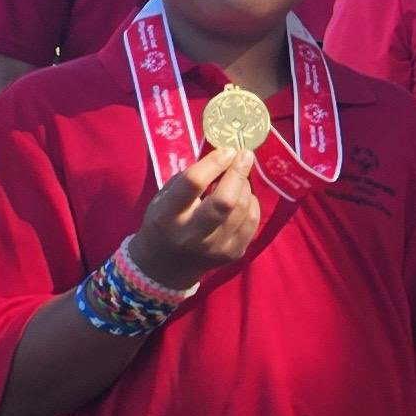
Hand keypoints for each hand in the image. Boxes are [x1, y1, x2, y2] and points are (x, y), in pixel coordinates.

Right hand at [129, 149, 268, 287]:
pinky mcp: (233, 254)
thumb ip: (191, 179)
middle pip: (225, 201)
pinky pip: (252, 221)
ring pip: (243, 209)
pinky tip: (243, 197)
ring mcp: (216, 248)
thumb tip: (226, 156)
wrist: (164, 266)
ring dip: (245, 186)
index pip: (193, 184)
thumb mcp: (165, 197)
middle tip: (245, 155)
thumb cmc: (165, 221)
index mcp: (168, 216)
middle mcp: (192, 235)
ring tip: (239, 177)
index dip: (214, 163)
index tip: (228, 149)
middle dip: (238, 173)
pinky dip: (251, 203)